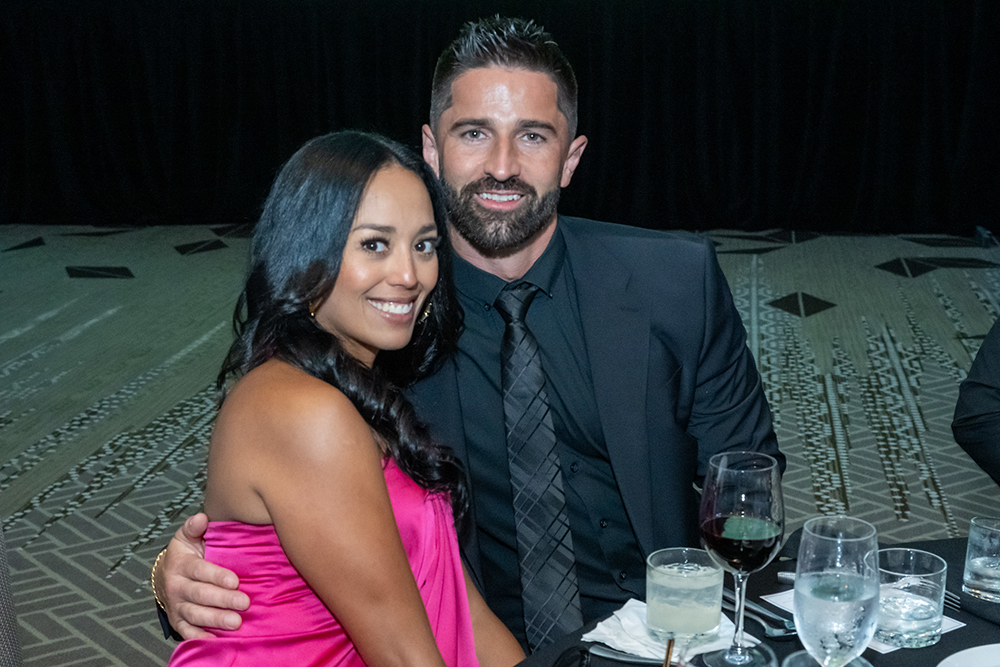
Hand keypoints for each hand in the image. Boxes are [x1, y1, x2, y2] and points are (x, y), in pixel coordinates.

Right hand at [154, 513, 248, 638]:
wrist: (165, 576)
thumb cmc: (185, 554)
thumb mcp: (186, 537)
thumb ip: (194, 527)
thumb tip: (202, 517)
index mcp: (181, 565)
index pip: (200, 571)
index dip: (217, 576)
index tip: (235, 581)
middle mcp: (177, 587)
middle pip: (200, 595)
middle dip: (222, 600)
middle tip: (244, 603)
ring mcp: (177, 606)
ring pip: (196, 615)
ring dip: (216, 620)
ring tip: (236, 623)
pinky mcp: (178, 621)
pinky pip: (188, 632)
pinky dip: (201, 638)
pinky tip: (217, 640)